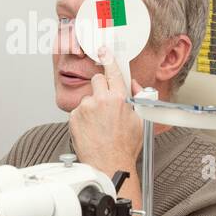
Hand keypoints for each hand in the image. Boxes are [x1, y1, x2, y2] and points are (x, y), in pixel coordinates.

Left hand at [69, 47, 143, 175]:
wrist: (109, 164)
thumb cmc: (125, 147)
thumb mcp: (141, 121)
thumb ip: (139, 99)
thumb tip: (135, 87)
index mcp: (118, 98)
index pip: (112, 72)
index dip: (108, 59)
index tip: (104, 50)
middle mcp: (100, 100)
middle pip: (97, 80)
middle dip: (102, 88)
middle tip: (107, 104)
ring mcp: (85, 109)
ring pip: (88, 98)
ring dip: (93, 106)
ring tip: (100, 124)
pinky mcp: (73, 118)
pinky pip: (78, 111)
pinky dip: (83, 117)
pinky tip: (92, 129)